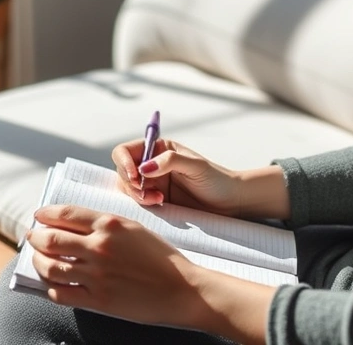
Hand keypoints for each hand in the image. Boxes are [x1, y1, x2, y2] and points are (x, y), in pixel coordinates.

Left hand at [26, 205, 205, 325]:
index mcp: (111, 224)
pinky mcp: (97, 299)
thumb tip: (77, 225)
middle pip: (51, 239)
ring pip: (51, 267)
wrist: (182, 289)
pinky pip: (61, 293)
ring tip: (39, 260)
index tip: (39, 216)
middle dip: (36, 237)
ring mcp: (96, 274)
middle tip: (33, 237)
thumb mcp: (136, 229)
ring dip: (39, 262)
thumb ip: (107, 225)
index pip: (66, 214)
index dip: (46, 214)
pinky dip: (51, 288)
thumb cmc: (163, 258)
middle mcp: (99, 247)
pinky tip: (53, 284)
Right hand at [111, 139, 242, 216]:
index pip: (127, 151)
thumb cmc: (217, 180)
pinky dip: (143, 203)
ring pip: (127, 188)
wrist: (229, 203)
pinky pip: (137, 202)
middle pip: (123, 170)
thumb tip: (143, 168)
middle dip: (130, 183)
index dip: (124, 162)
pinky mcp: (155, 200)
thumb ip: (170, 161)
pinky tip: (160, 203)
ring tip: (158, 200)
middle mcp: (152, 164)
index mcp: (159, 148)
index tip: (134, 177)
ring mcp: (152, 183)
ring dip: (137, 195)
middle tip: (147, 194)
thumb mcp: (196, 166)